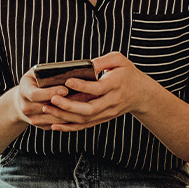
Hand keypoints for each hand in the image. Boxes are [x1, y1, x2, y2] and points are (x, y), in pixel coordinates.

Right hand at [12, 71, 84, 128]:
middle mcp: (26, 107)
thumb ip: (46, 72)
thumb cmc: (33, 82)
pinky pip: (59, 124)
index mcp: (23, 91)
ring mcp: (33, 119)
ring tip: (89, 102)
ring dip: (73, 111)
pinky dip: (72, 117)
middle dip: (68, 102)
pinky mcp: (43, 126)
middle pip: (48, 108)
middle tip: (86, 95)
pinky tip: (84, 110)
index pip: (36, 94)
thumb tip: (68, 70)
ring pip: (56, 118)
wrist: (22, 101)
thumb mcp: (35, 73)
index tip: (65, 89)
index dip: (50, 92)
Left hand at [39, 52, 168, 130]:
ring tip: (47, 109)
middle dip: (68, 105)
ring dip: (65, 116)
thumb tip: (85, 65)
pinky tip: (55, 124)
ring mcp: (107, 113)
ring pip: (85, 119)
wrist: (141, 94)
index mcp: (115, 85)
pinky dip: (69, 127)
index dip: (82, 86)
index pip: (98, 88)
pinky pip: (85, 126)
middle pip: (89, 108)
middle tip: (51, 99)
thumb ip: (102, 61)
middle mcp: (111, 102)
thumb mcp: (119, 60)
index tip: (67, 80)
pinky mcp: (102, 119)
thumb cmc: (127, 73)